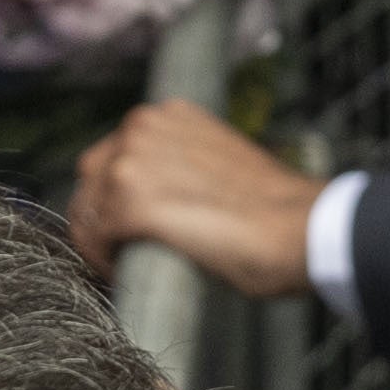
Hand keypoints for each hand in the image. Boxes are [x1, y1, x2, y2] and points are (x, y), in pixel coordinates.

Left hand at [70, 96, 324, 303]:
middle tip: (121, 252)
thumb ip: (179, 166)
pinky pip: (95, 239)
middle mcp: (141, 127)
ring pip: (87, 210)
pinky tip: (125, 274)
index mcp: (164, 115)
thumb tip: (155, 197)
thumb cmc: (271, 209)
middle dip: (100, 218)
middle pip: (90, 180)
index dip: (113, 198)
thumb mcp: (215, 163)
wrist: (302, 228)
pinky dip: (104, 261)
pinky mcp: (130, 202)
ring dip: (101, 243)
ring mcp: (132, 162)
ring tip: (126, 267)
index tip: (125, 230)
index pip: (111, 157)